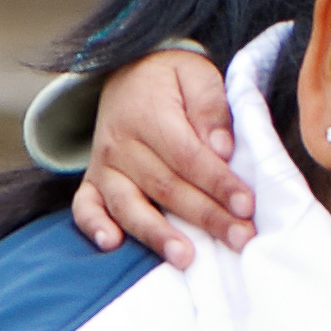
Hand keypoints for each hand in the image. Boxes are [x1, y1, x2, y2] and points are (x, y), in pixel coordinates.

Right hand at [71, 48, 245, 266]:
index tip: (247, 205)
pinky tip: (111, 245)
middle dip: (205, 217)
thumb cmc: (173, 78)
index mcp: (149, 115)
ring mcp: (103, 164)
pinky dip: (93, 226)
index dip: (218, 183)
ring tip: (185, 259)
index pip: (188, 157)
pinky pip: (84, 206)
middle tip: (239, 239)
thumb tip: (221, 148)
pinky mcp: (92, 180)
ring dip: (157, 235)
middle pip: (165, 187)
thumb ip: (211, 107)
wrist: (128, 71)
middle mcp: (121, 143)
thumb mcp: (197, 74)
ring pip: (128, 204)